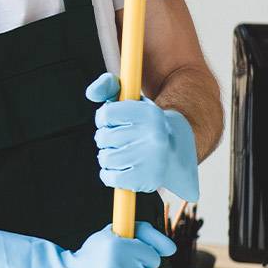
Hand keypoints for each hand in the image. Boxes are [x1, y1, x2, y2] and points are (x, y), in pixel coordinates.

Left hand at [86, 73, 199, 200]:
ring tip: (122, 153)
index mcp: (150, 114)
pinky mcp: (147, 180)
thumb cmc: (144, 123)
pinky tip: (121, 168)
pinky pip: (110, 178)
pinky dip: (108, 174)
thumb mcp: (130, 99)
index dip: (104, 119)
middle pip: (103, 137)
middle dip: (105, 138)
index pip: (106, 114)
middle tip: (121, 139)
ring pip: (105, 158)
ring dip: (107, 156)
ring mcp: (153, 160)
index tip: (113, 121)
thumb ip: (108, 86)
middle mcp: (154, 136)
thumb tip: (91, 93)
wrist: (176, 150)